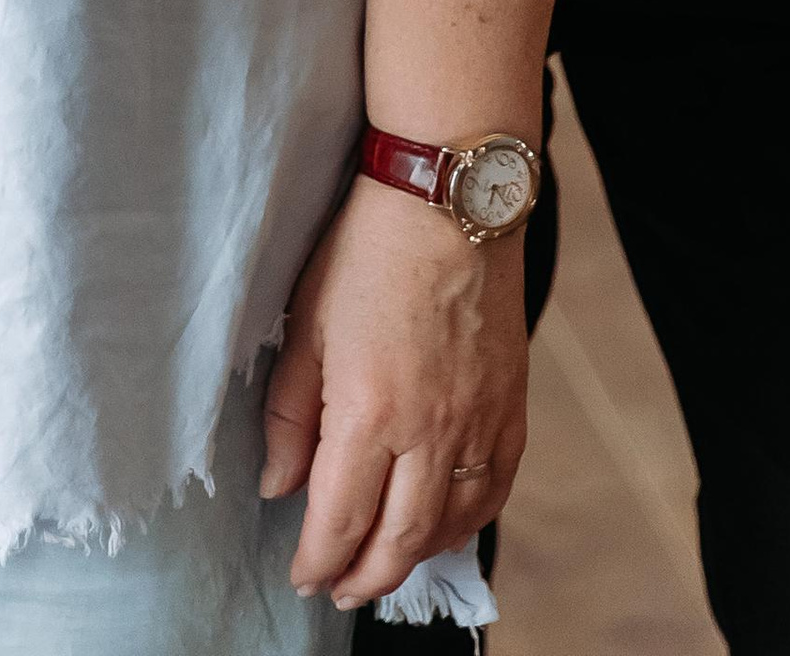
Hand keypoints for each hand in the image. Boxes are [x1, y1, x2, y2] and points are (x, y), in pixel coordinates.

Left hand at [263, 176, 527, 608]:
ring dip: (413, 559)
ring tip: (384, 567)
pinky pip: (494, 489)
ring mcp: (477, 421)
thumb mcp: (307, 324)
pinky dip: (467, 522)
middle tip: (339, 590)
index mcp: (369, 410)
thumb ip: (290, 414)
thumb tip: (279, 484)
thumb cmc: (368, 250)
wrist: (448, 199)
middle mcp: (429, 429)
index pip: (340, 519)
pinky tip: (444, 526)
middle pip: (398, 540)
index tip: (302, 576)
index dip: (317, 560)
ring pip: (449, 524)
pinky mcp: (510, 406)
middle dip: (363, 578)